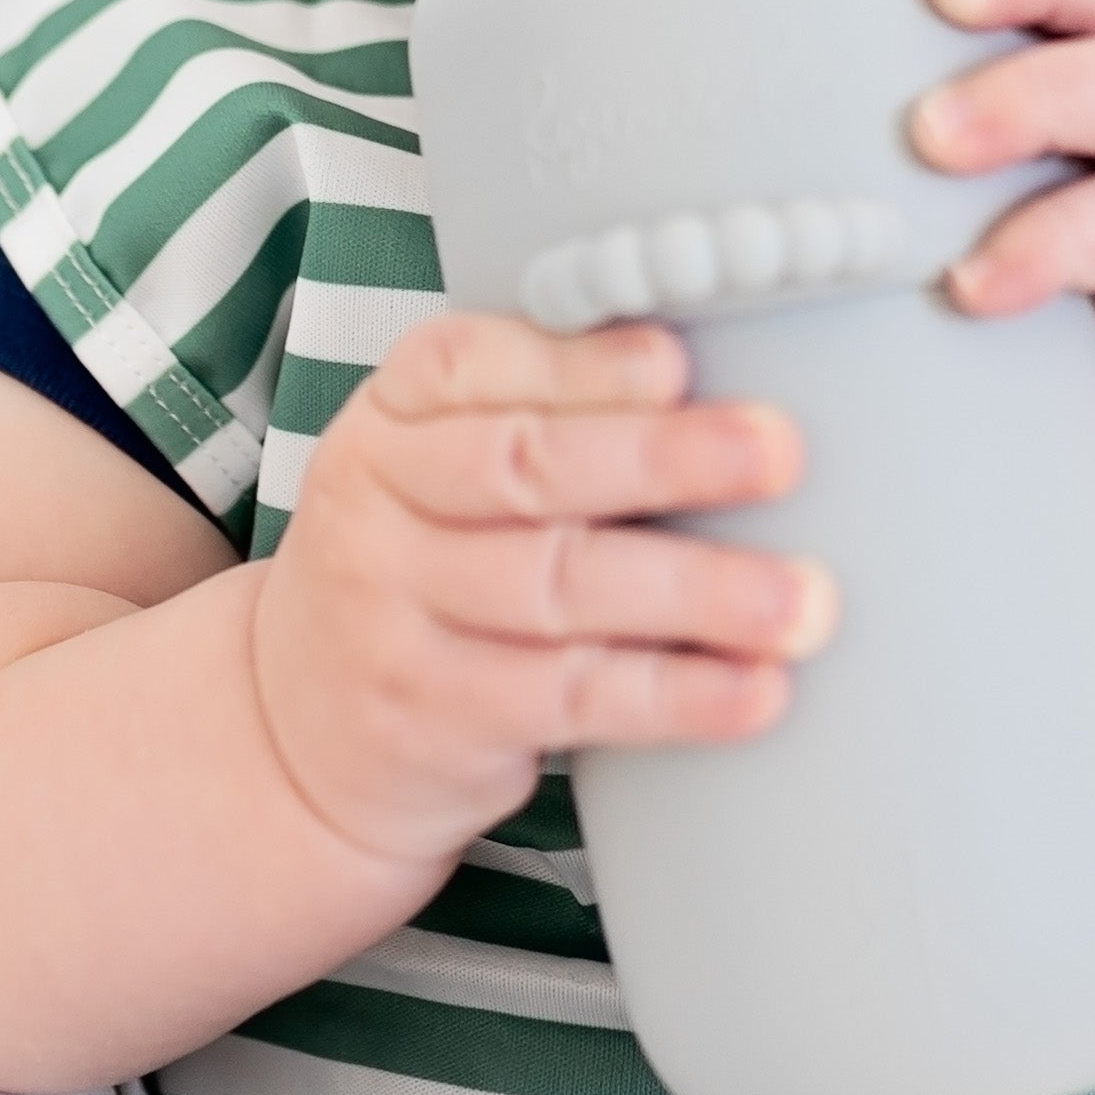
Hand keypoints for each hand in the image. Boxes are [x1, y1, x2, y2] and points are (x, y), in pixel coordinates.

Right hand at [246, 315, 834, 871]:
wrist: (294, 734)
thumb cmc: (416, 570)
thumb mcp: (432, 470)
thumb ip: (539, 417)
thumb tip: (717, 384)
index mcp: (389, 417)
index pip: (473, 367)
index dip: (583, 365)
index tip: (681, 361)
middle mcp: (378, 506)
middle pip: (529, 469)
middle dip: (665, 457)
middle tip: (778, 453)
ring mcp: (398, 616)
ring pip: (561, 588)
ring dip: (697, 591)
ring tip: (800, 599)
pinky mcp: (436, 717)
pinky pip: (572, 698)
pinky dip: (674, 694)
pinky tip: (752, 689)